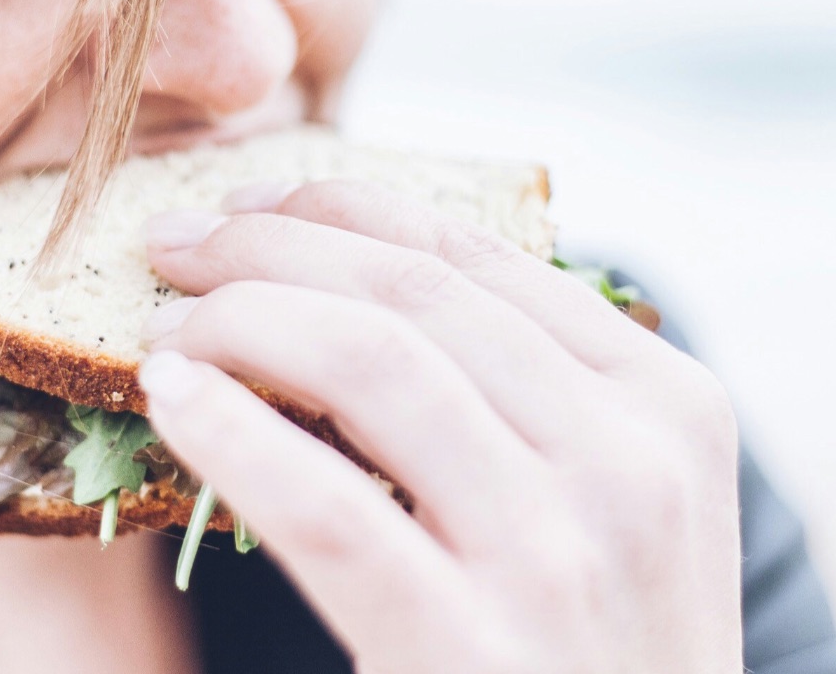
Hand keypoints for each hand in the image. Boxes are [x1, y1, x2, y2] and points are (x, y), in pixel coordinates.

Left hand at [137, 180, 742, 673]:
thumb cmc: (596, 659)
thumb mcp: (614, 512)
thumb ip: (529, 399)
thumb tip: (349, 282)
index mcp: (669, 405)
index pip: (479, 256)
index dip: (342, 208)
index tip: (248, 205)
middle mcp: (632, 463)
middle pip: (414, 295)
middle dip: (270, 248)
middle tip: (174, 250)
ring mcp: (561, 558)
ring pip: (372, 363)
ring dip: (241, 322)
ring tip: (166, 329)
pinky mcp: (472, 652)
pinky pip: (326, 507)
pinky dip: (231, 433)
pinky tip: (170, 402)